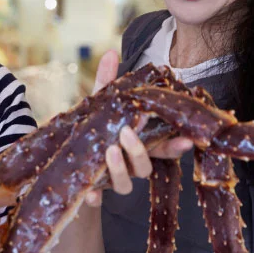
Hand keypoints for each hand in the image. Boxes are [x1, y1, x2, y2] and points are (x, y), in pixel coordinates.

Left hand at [83, 51, 191, 206]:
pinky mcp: (93, 192)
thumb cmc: (92, 131)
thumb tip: (110, 54)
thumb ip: (107, 83)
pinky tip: (89, 194)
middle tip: (128, 133)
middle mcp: (128, 165)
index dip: (175, 146)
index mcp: (137, 144)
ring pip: (124, 184)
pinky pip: (96, 198)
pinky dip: (93, 197)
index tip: (186, 139)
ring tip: (109, 150)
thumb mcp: (98, 106)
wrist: (67, 163)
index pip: (162, 147)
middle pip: (144, 166)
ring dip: (119, 169)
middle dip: (140, 151)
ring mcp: (112, 180)